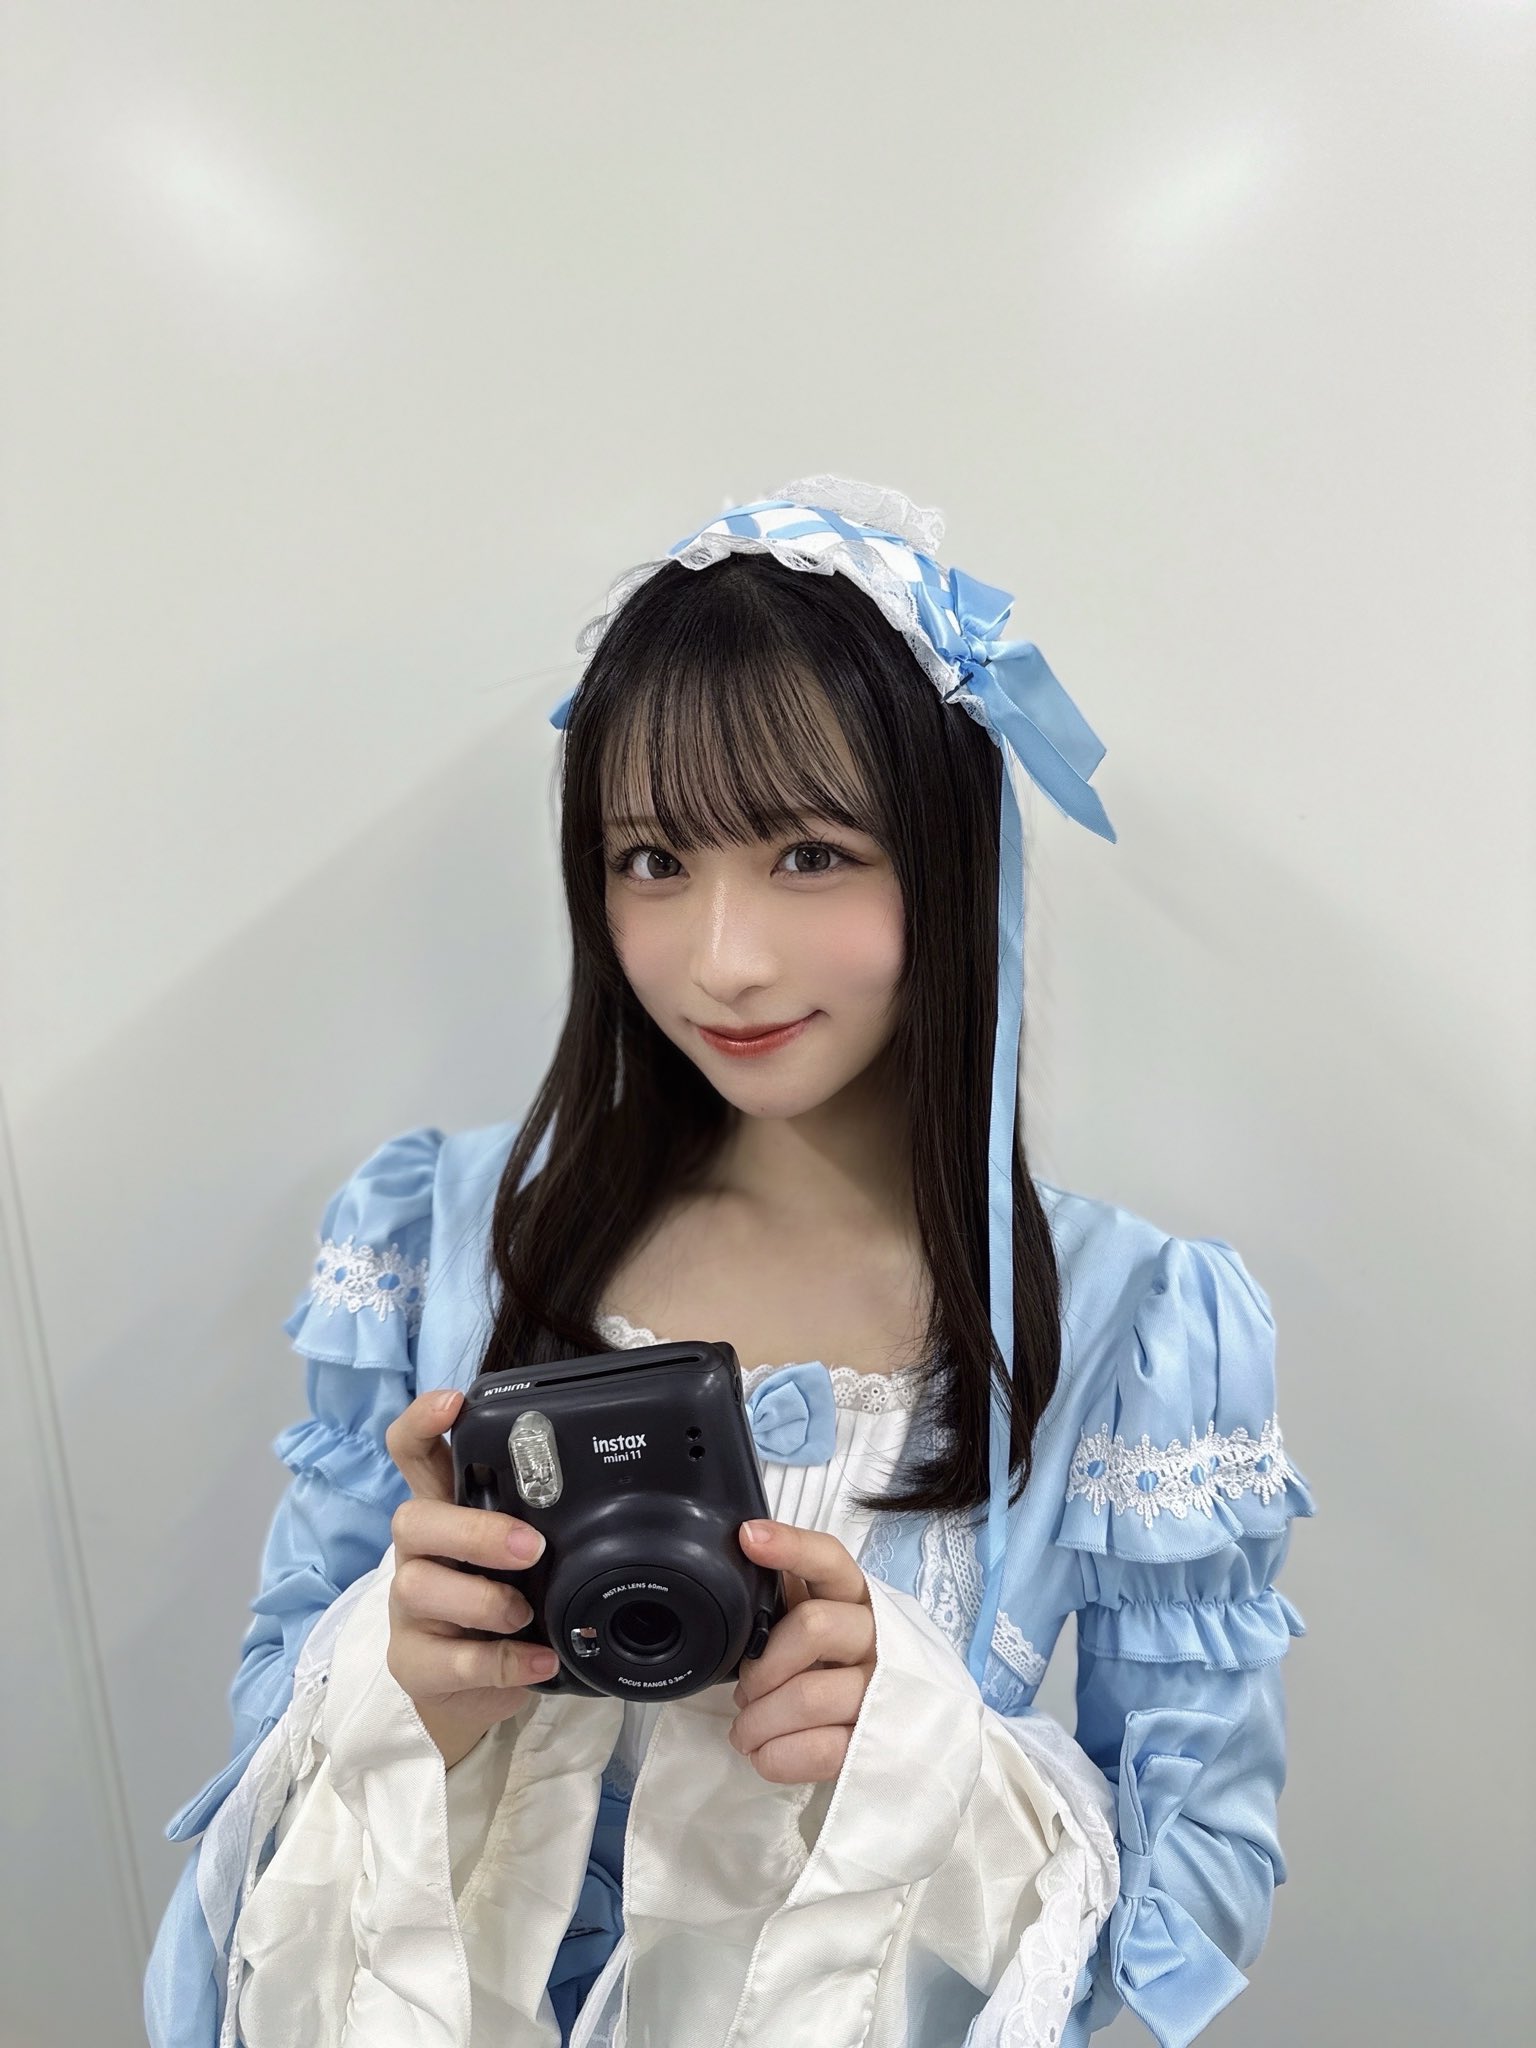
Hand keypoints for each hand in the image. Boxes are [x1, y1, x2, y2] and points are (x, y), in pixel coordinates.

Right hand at [383, 1388, 558, 1770]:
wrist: (474, 1694)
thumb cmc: (504, 1608)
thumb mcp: (524, 1558)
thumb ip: (546, 1524)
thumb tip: (615, 1501)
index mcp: (447, 1513)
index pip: (414, 1453)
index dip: (423, 1421)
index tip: (454, 1402)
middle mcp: (420, 1554)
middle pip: (412, 1518)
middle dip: (473, 1530)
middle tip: (531, 1548)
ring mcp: (408, 1609)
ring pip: (418, 1586)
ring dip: (483, 1601)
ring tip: (527, 1615)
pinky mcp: (413, 1662)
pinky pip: (447, 1659)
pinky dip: (501, 1661)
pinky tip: (538, 1660)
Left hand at [726, 1519, 876, 1785]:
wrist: (905, 1732)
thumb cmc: (842, 1670)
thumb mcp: (823, 1625)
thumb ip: (790, 1601)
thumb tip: (741, 1576)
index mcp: (857, 1598)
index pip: (829, 1560)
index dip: (791, 1546)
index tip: (749, 1539)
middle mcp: (877, 1637)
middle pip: (814, 1627)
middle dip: (763, 1665)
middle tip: (746, 1689)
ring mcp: (882, 1692)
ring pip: (809, 1695)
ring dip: (759, 1720)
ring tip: (746, 1731)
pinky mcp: (875, 1746)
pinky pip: (819, 1750)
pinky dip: (775, 1755)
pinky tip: (764, 1753)